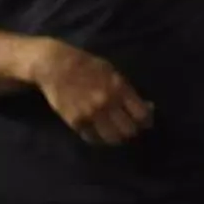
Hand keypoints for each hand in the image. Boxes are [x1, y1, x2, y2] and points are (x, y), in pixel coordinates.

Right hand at [28, 39, 152, 144]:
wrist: (57, 66)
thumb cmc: (88, 66)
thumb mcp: (113, 73)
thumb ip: (128, 91)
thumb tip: (146, 106)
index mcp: (119, 88)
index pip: (141, 114)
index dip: (146, 121)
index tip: (145, 123)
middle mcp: (107, 103)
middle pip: (129, 130)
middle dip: (133, 131)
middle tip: (130, 129)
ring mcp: (90, 114)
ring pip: (112, 138)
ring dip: (117, 138)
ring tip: (116, 134)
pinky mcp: (76, 121)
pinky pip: (92, 138)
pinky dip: (99, 138)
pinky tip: (100, 133)